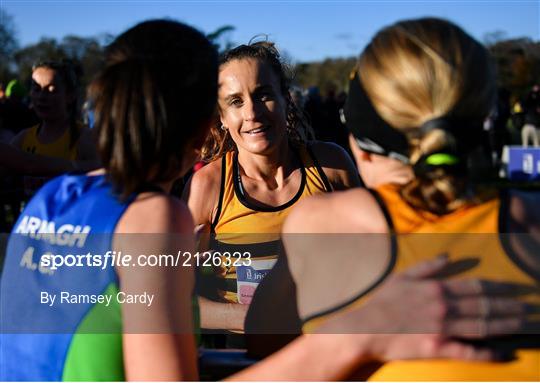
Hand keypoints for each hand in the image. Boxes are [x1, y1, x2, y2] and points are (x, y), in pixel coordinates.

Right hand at [317, 255, 535, 361]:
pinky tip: (504, 353)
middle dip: (511, 306)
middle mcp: (444, 307)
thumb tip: (448, 256)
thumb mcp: (402, 277)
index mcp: (437, 288)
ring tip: (526, 324)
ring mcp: (442, 328)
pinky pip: (468, 351)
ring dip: (507, 325)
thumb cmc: (382, 303)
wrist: (365, 330)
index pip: (476, 287)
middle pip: (485, 306)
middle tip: (531, 308)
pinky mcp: (438, 348)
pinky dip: (487, 353)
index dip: (500, 288)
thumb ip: (427, 266)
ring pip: (483, 326)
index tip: (518, 289)